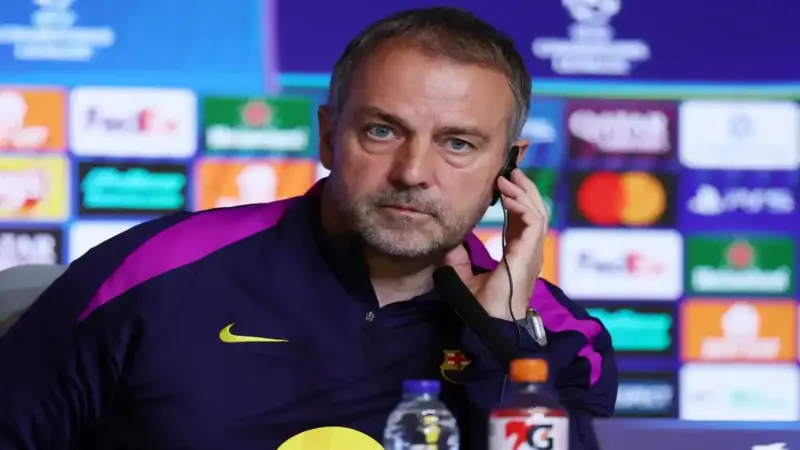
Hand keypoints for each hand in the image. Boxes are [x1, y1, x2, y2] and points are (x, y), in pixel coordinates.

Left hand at [442, 169, 548, 320]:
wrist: (487, 323)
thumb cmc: (480, 305)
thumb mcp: (461, 273)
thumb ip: (458, 255)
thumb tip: (449, 240)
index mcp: (517, 253)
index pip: (522, 219)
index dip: (515, 199)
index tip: (502, 182)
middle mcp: (529, 250)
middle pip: (534, 210)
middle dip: (524, 188)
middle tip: (510, 171)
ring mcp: (532, 252)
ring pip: (538, 212)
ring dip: (523, 192)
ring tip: (508, 177)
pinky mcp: (529, 254)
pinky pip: (533, 222)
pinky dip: (521, 206)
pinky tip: (507, 196)